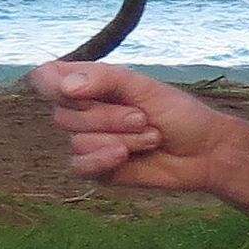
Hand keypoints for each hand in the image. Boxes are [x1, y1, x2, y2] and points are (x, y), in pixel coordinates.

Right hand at [27, 60, 247, 194]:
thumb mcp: (144, 87)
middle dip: (108, 118)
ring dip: (120, 139)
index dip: (51, 85)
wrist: (204, 153)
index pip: (45, 78)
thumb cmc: (178, 114)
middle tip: (142, 117)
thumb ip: (105, 80)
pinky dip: (102, 160)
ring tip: (150, 136)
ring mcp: (90, 141)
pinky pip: (80, 167)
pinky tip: (124, 157)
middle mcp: (84, 112)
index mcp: (90, 84)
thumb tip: (65, 86)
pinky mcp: (98, 169)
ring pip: (78, 142)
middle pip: (63, 115)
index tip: (75, 90)